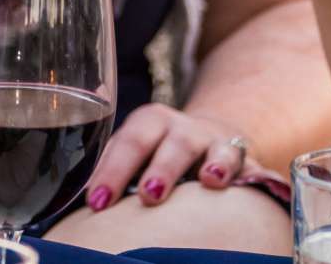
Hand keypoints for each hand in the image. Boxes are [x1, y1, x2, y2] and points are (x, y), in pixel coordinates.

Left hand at [79, 104, 259, 214]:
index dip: (111, 172)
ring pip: (212, 147)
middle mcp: (180, 127)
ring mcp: (214, 140)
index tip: (97, 201)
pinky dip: (249, 173)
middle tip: (149, 197)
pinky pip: (248, 164)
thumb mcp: (137, 155)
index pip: (126, 144)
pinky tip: (247, 185)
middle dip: (158, 169)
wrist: (210, 137)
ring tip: (209, 181)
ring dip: (212, 163)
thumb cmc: (159, 154)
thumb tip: (81, 207)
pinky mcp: (244, 158)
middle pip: (167, 143)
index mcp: (147, 123)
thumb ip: (114, 172)